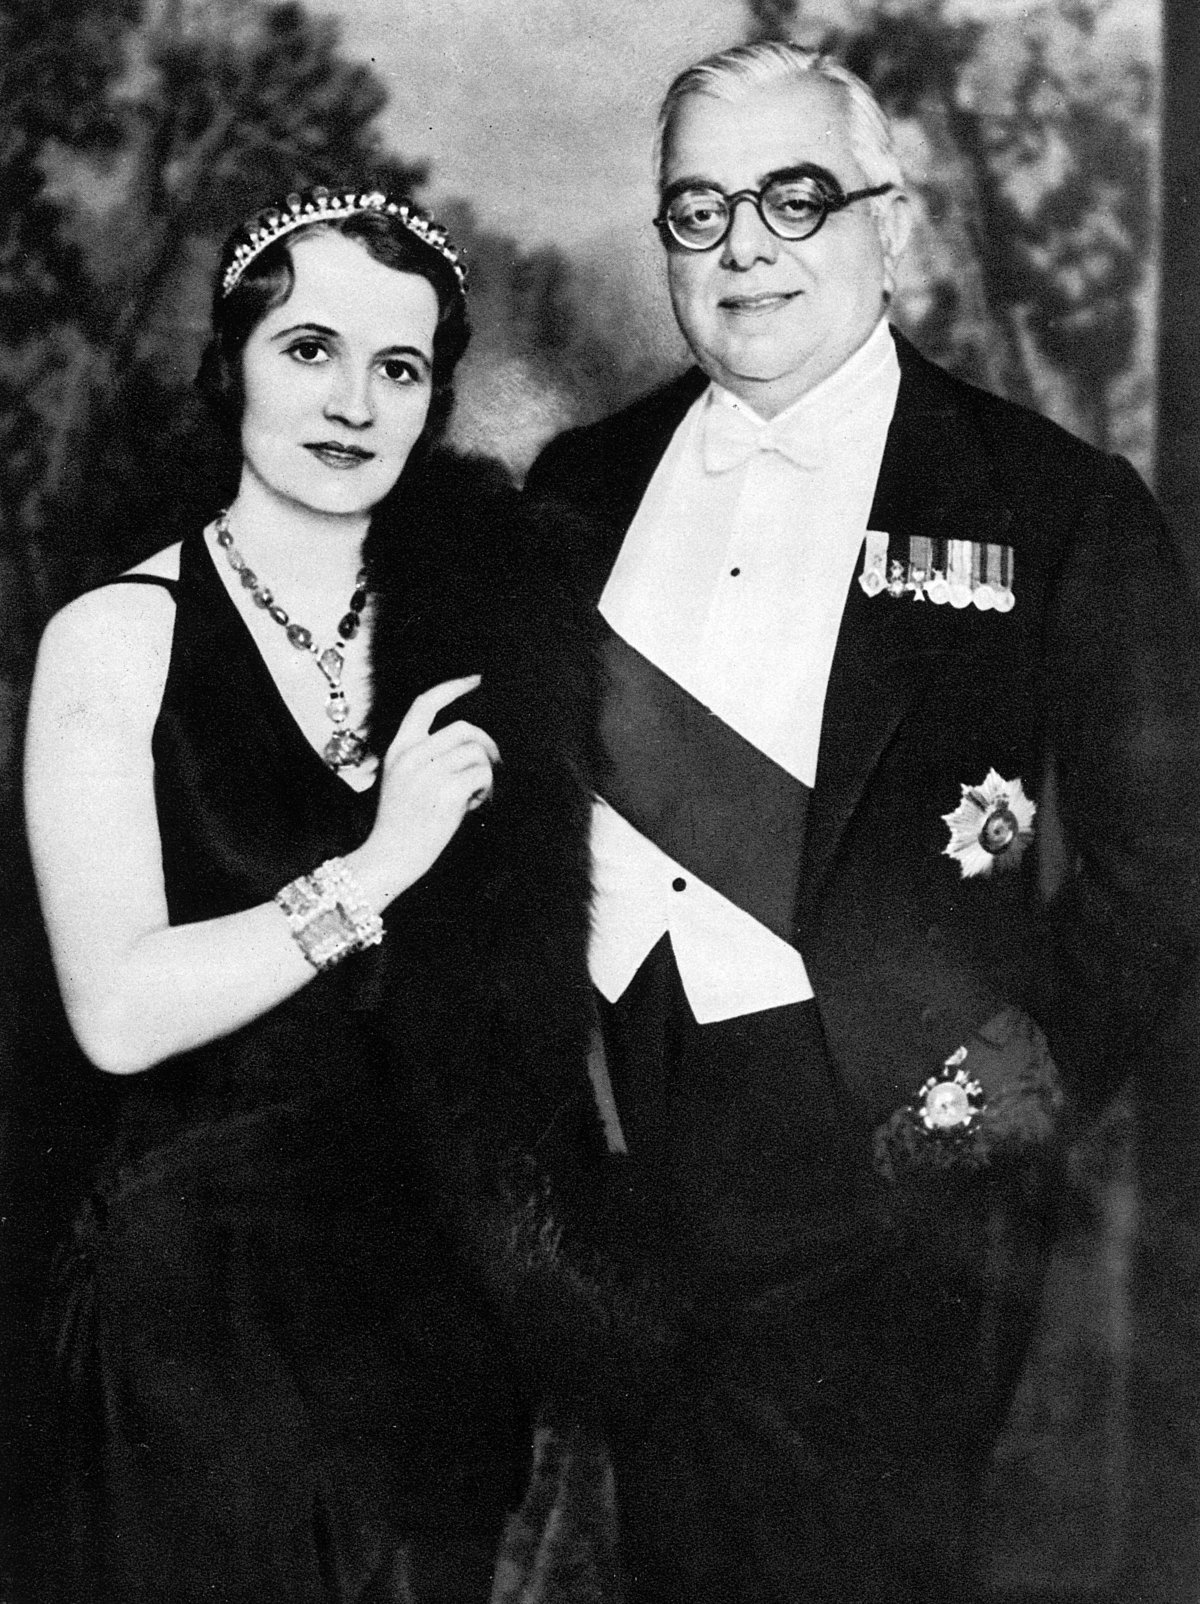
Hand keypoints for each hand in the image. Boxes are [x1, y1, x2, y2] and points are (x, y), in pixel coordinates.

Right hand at [357, 675, 498, 904]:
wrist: (388, 858)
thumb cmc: (400, 824)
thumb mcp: (401, 781)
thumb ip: (426, 757)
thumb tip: (470, 743)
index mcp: (399, 749)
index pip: (425, 703)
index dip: (453, 687)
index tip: (475, 679)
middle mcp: (412, 755)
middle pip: (465, 729)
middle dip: (486, 746)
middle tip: (491, 769)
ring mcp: (428, 773)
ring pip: (478, 754)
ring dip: (486, 774)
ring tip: (476, 796)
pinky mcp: (445, 793)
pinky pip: (483, 776)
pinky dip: (487, 791)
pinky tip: (474, 806)